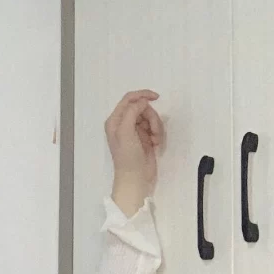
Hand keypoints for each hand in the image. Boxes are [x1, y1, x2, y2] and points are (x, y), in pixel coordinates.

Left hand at [105, 89, 164, 215]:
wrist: (136, 178)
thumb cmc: (127, 157)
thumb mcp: (126, 132)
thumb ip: (132, 112)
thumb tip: (143, 102)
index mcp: (115, 120)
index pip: (129, 99)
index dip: (142, 95)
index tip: (156, 98)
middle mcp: (124, 124)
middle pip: (143, 108)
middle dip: (152, 117)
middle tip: (154, 131)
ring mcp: (135, 131)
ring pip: (151, 117)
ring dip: (157, 127)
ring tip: (155, 140)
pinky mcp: (144, 138)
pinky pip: (155, 127)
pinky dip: (158, 134)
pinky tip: (156, 144)